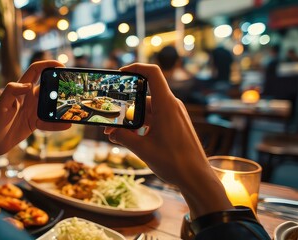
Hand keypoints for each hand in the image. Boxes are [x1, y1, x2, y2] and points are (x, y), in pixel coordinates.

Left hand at [0, 61, 70, 164]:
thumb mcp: (0, 105)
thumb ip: (12, 91)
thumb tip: (29, 85)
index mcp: (20, 89)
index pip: (35, 71)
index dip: (48, 65)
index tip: (62, 65)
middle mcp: (28, 97)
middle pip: (48, 87)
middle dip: (60, 85)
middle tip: (74, 87)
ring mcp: (32, 110)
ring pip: (51, 104)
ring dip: (61, 105)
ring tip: (74, 107)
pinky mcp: (34, 123)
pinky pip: (49, 122)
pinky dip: (57, 124)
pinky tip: (67, 125)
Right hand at [104, 63, 231, 217]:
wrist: (197, 178)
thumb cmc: (174, 163)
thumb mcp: (142, 149)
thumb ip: (123, 137)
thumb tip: (111, 131)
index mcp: (166, 105)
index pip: (152, 73)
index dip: (136, 67)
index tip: (120, 73)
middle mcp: (172, 106)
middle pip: (144, 97)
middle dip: (125, 108)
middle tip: (110, 123)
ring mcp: (174, 115)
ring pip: (148, 110)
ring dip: (132, 120)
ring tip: (117, 135)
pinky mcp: (175, 125)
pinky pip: (155, 119)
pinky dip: (142, 125)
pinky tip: (131, 139)